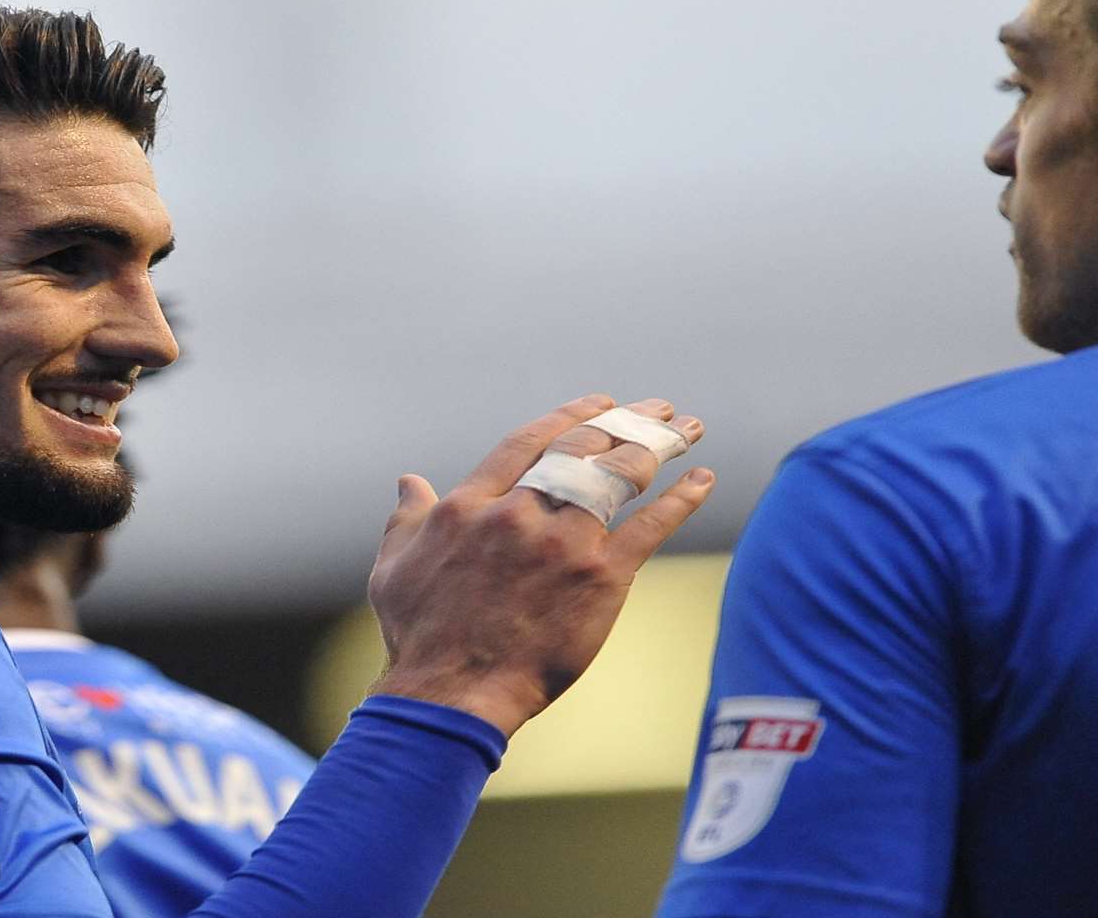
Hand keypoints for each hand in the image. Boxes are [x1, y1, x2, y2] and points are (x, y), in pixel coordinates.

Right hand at [366, 393, 713, 736]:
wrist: (451, 695)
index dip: (570, 416)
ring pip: (618, 477)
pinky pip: (649, 527)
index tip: (599, 402)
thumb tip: (409, 480)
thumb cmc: (418, 638)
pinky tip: (702, 480)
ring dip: (658, 446)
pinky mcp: (600, 578)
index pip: (530, 441)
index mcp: (471, 504)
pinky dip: (680, 500)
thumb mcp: (395, 568)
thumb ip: (408, 518)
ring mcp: (563, 543)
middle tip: (657, 408)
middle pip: (582, 448)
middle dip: (625, 420)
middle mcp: (520, 513)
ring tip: (688, 429)